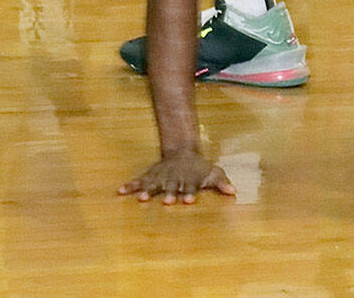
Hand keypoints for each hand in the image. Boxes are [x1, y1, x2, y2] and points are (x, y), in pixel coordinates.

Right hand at [119, 150, 236, 204]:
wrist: (182, 150)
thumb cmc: (199, 167)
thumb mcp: (213, 172)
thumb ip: (222, 182)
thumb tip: (233, 192)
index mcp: (189, 179)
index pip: (190, 187)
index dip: (190, 193)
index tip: (188, 200)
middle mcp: (174, 178)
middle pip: (171, 187)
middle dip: (169, 194)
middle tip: (167, 202)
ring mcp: (161, 177)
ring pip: (154, 184)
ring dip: (147, 191)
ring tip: (140, 199)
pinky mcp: (151, 176)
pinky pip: (139, 181)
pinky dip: (130, 186)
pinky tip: (120, 191)